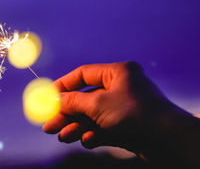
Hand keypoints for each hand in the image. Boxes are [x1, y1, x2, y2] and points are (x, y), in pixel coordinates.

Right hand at [43, 62, 199, 166]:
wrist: (168, 141)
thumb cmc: (135, 114)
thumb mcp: (97, 104)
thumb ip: (73, 101)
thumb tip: (54, 99)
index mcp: (118, 73)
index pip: (83, 74)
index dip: (63, 85)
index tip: (47, 97)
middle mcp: (121, 88)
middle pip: (85, 98)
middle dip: (66, 113)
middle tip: (48, 125)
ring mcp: (124, 109)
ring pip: (93, 116)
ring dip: (76, 127)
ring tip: (62, 137)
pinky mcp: (128, 127)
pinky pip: (104, 128)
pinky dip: (93, 134)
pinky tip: (87, 141)